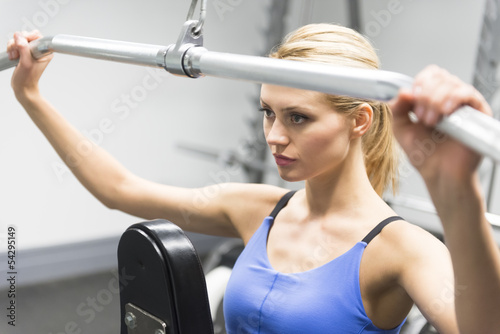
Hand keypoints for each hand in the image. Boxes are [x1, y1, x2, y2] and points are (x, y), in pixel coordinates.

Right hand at [7, 30, 52, 99]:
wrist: (23, 86)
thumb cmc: (28, 78)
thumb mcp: (26, 62)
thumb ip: (23, 48)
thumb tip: (18, 36)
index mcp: (44, 51)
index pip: (37, 35)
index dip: (28, 37)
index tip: (24, 44)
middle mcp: (38, 49)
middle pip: (26, 35)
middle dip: (18, 42)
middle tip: (18, 53)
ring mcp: (29, 51)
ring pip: (18, 39)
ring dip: (13, 47)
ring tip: (15, 57)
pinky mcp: (22, 52)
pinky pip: (14, 44)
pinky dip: (11, 49)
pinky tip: (12, 57)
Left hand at [389, 65, 492, 187]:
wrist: (439, 174)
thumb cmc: (424, 154)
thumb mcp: (401, 129)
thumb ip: (397, 109)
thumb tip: (402, 90)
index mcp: (433, 98)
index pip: (430, 75)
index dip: (419, 83)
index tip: (411, 102)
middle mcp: (450, 98)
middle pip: (440, 76)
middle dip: (425, 94)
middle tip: (421, 117)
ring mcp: (465, 105)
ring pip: (452, 83)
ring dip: (435, 100)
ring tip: (431, 121)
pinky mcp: (479, 113)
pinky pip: (469, 94)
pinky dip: (453, 99)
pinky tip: (445, 112)